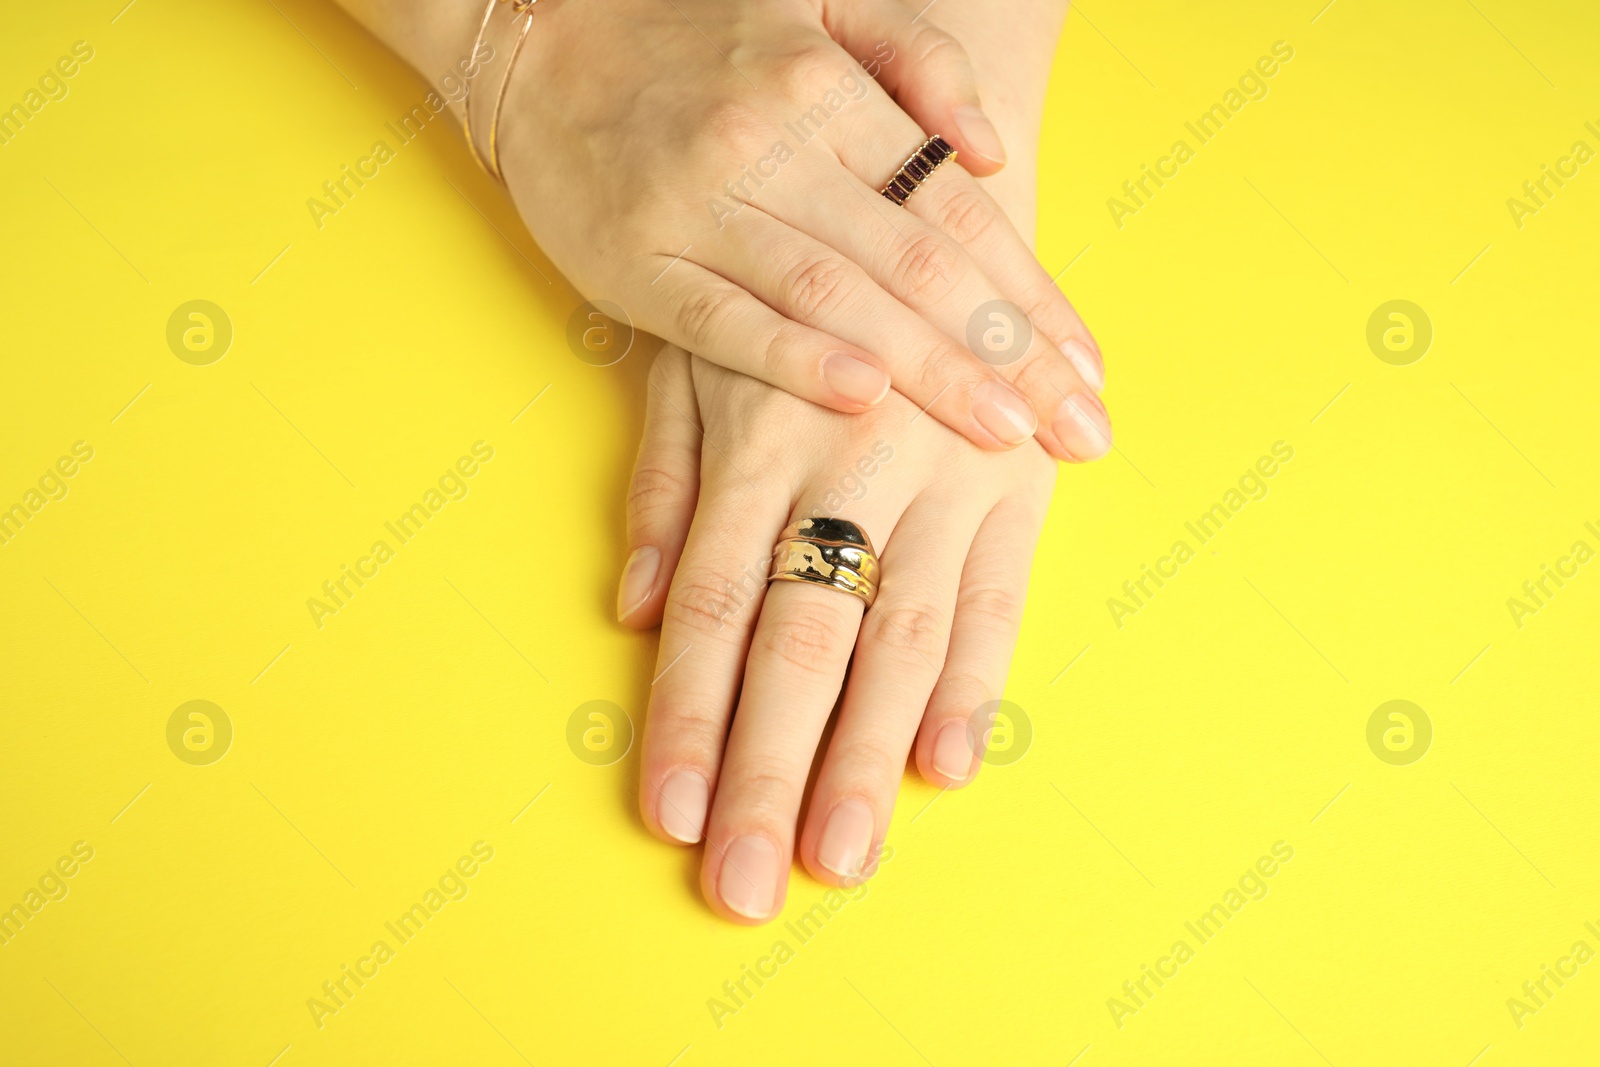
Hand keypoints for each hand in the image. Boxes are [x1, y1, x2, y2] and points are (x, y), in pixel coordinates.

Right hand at [490, 0, 1109, 459]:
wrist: (539, 36)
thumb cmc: (694, 34)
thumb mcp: (817, 6)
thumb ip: (916, 60)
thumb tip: (997, 147)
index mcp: (828, 89)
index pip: (956, 205)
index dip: (1029, 290)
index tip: (1084, 363)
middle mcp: (774, 146)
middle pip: (917, 261)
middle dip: (1008, 353)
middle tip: (1076, 427)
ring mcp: (701, 207)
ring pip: (838, 296)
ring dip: (930, 370)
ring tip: (1006, 430)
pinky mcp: (636, 263)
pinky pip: (726, 323)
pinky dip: (796, 360)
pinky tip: (864, 401)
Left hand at [618, 344, 1059, 918]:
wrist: (942, 204)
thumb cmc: (795, 299)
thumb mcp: (700, 357)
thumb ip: (662, 479)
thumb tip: (627, 604)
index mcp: (757, 440)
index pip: (711, 607)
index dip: (687, 715)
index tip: (670, 816)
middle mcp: (848, 464)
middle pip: (800, 641)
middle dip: (770, 771)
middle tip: (745, 886)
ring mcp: (943, 476)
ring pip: (901, 638)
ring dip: (868, 756)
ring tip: (840, 862)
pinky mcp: (1016, 484)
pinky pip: (997, 596)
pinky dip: (973, 684)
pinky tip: (944, 768)